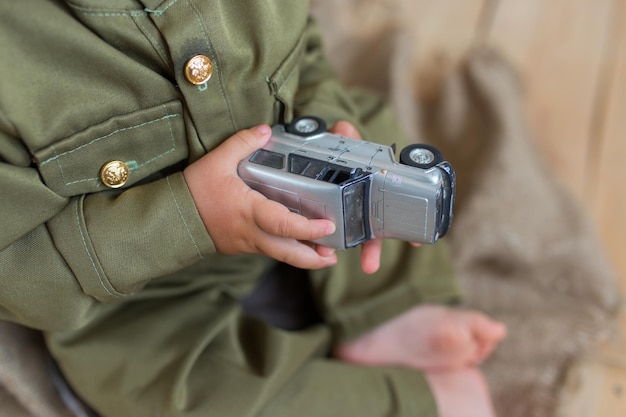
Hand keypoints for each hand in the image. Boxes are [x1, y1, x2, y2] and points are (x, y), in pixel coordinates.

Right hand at [183, 125, 337, 269]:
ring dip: (304, 258)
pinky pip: (270, 251)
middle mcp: (252, 233)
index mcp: (249, 211)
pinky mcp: (244, 246)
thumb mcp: (216, 161)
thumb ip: (242, 142)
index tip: (328, 227)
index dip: (308, 228)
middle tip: (333, 256)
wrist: (171, 220)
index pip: (283, 224)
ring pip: (280, 256)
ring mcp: (248, 243)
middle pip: (287, 253)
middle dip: (312, 258)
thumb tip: (266, 130)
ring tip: (325, 256)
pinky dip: (288, 250)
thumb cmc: (194, 191)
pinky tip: (300, 245)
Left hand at [329, 122, 421, 273]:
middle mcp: (362, 202)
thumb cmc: (335, 148)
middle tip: (371, 265)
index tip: (416, 244)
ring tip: (338, 260)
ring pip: (350, 235)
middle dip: (372, 248)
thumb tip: (343, 129)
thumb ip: (344, 135)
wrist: (312, 150)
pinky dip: (324, 242)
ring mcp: (344, 211)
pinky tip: (322, 252)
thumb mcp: (342, 140)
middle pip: (372, 229)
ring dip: (344, 251)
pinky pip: (324, 232)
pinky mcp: (322, 215)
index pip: (394, 206)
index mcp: (371, 186)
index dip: (405, 227)